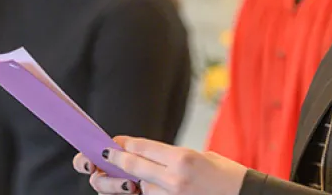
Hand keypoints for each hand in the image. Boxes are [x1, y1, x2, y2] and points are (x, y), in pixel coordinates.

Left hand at [73, 136, 246, 194]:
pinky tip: (146, 189)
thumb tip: (145, 155)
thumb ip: (171, 156)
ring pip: (142, 188)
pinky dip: (149, 194)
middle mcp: (175, 179)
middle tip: (103, 157)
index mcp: (183, 158)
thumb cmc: (228, 176)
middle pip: (134, 167)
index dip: (124, 144)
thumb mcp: (201, 156)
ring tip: (130, 177)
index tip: (115, 143)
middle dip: (116, 161)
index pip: (141, 148)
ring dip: (136, 182)